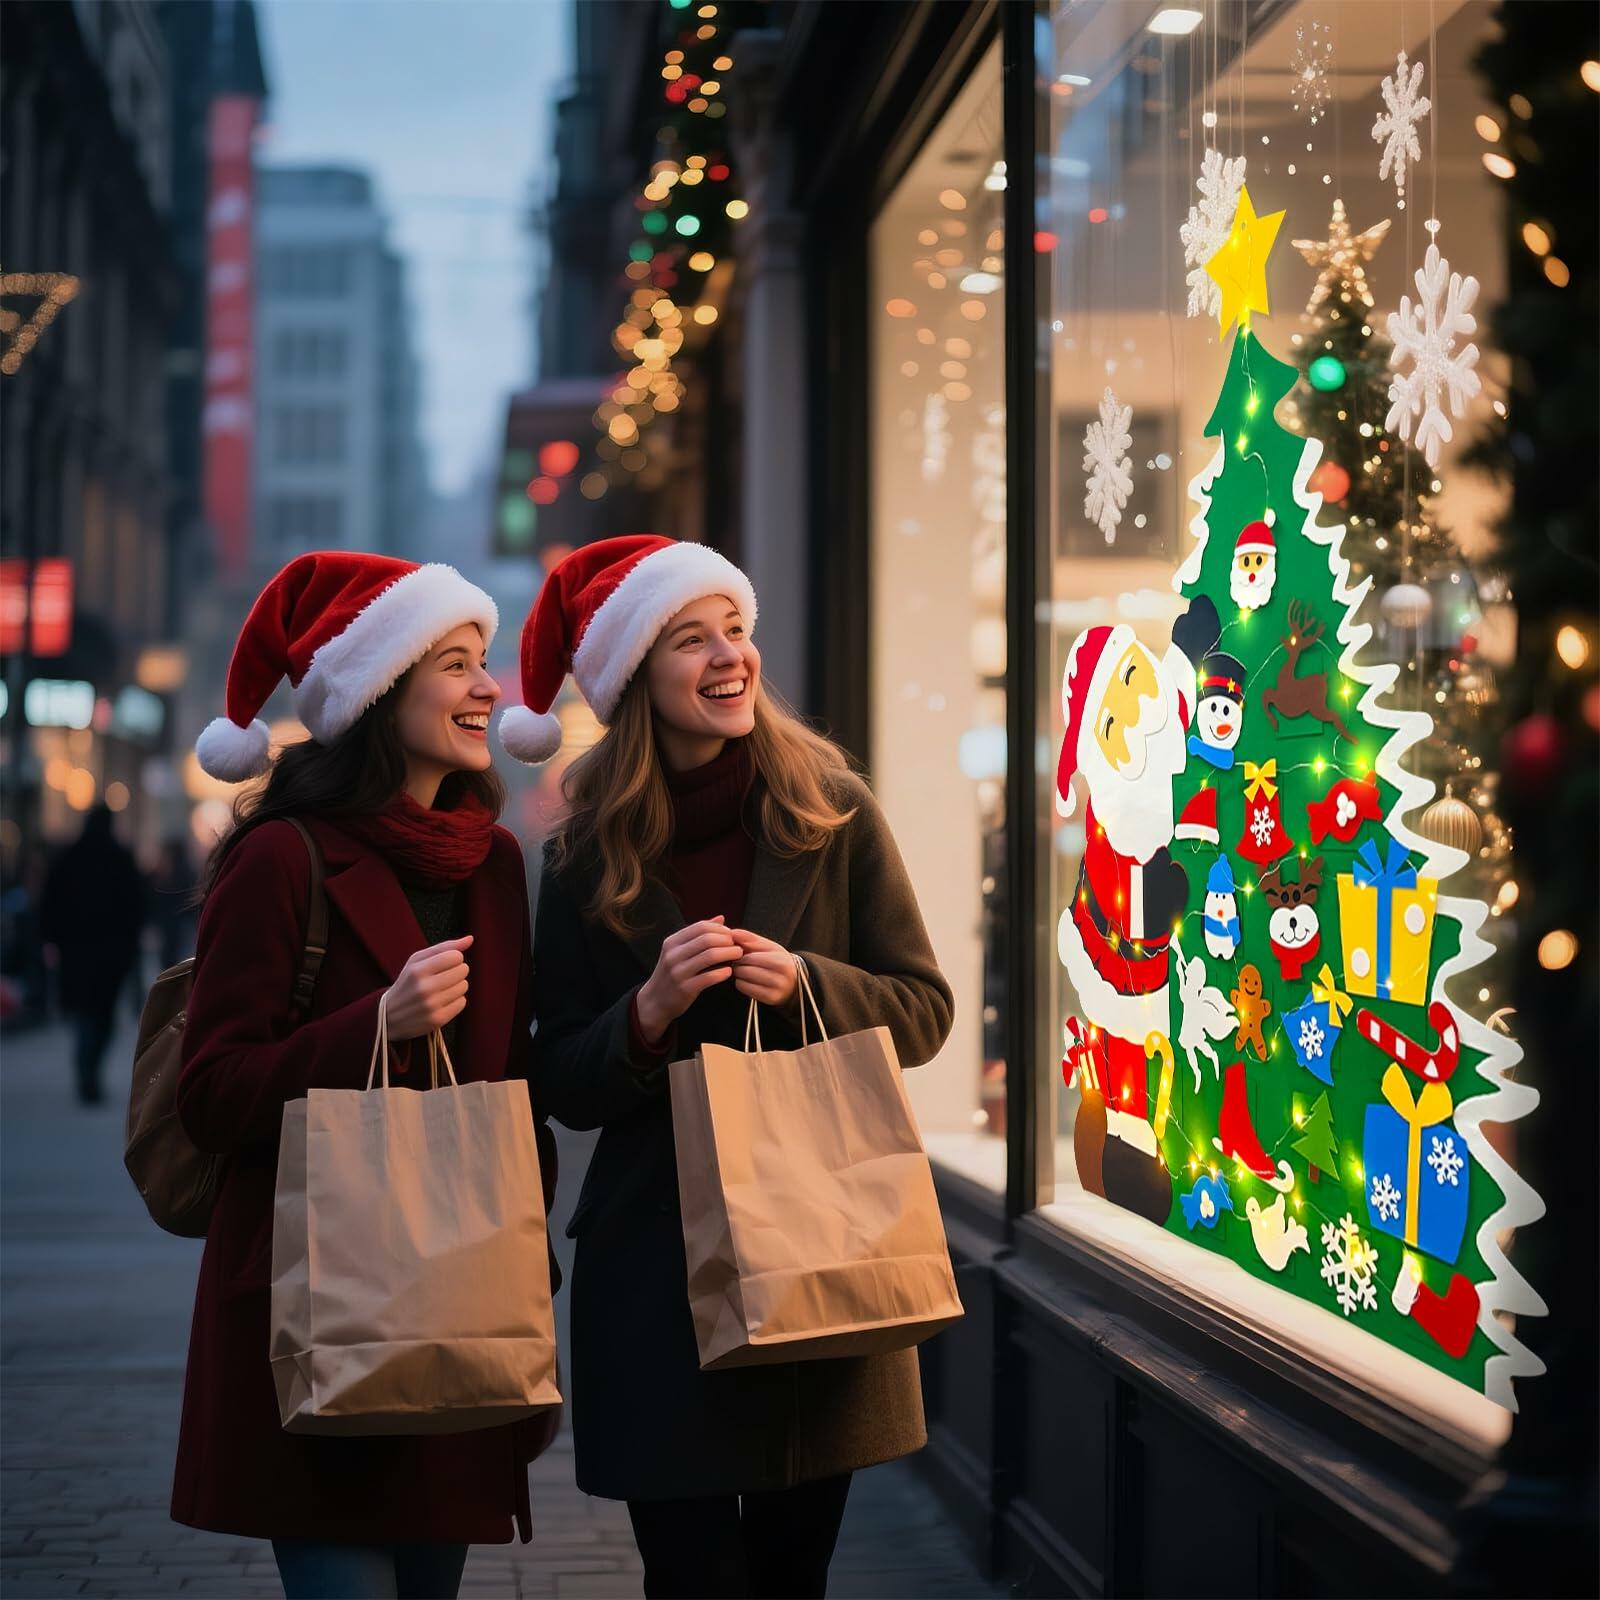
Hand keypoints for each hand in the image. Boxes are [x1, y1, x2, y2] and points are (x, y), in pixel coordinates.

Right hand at [383, 935, 472, 1039]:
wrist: (389, 1016)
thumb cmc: (408, 982)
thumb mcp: (417, 961)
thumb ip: (444, 947)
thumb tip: (470, 939)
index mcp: (417, 971)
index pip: (455, 956)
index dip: (454, 958)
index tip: (446, 963)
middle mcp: (424, 989)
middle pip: (463, 970)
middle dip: (457, 971)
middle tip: (444, 976)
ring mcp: (431, 1006)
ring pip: (464, 986)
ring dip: (457, 986)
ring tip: (442, 989)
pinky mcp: (437, 1019)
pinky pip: (462, 1002)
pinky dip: (456, 1000)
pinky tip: (443, 1001)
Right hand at [636, 917, 741, 1042]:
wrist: (655, 1000)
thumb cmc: (672, 973)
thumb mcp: (679, 951)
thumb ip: (699, 935)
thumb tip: (721, 918)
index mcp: (672, 942)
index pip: (700, 927)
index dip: (720, 929)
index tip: (731, 935)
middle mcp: (673, 955)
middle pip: (707, 939)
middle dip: (727, 940)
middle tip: (738, 945)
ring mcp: (678, 972)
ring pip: (710, 956)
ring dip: (729, 954)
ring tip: (738, 955)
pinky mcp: (685, 988)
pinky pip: (709, 977)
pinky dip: (723, 973)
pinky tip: (729, 972)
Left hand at [729, 929, 797, 1006]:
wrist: (794, 981)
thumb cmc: (777, 960)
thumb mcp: (768, 946)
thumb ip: (750, 938)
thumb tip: (732, 932)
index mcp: (781, 961)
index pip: (750, 957)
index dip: (740, 954)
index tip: (739, 952)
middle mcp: (781, 977)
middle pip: (745, 969)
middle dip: (738, 964)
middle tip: (739, 962)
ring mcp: (776, 990)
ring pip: (743, 980)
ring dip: (738, 974)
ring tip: (743, 969)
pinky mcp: (770, 999)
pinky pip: (745, 989)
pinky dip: (741, 983)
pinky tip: (746, 980)